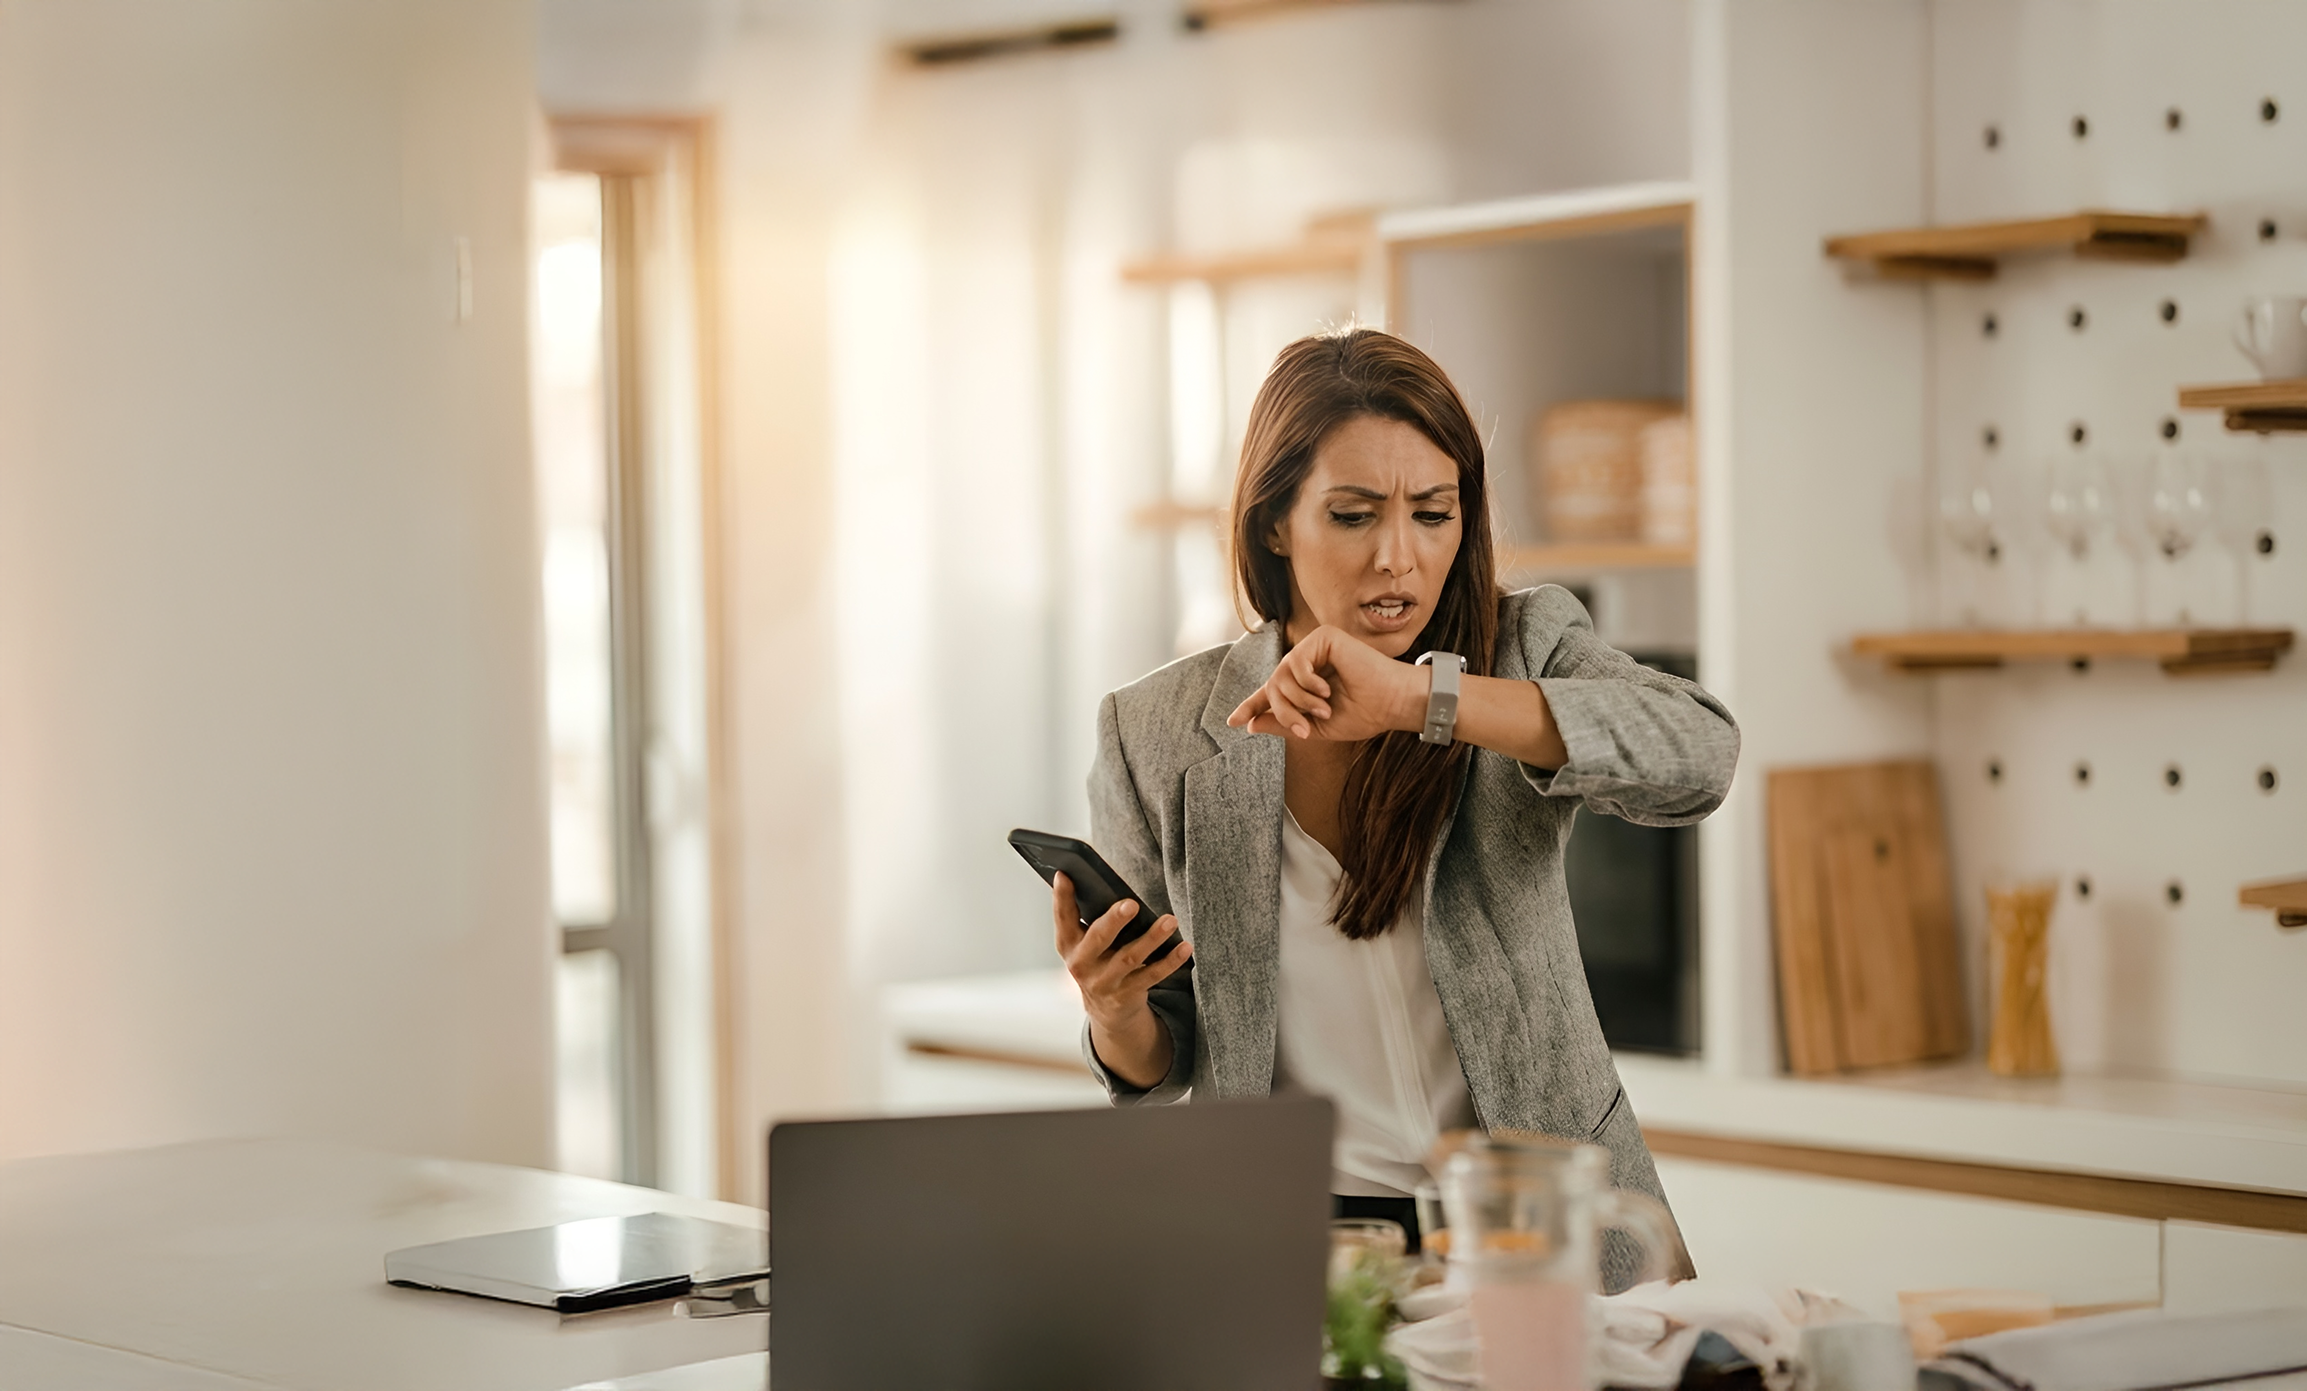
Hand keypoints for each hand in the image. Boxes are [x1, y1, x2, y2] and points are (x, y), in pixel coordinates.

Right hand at [1053, 874, 1188, 1088]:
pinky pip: (1152, 976)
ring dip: (1152, 938)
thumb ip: (1088, 917)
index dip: (1061, 897)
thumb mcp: (1084, 943)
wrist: (1106, 1010)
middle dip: (1114, 920)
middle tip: (1131, 903)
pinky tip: (1183, 947)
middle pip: (1099, 938)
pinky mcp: (1127, 994)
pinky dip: (1170, 961)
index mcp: (1068, 944)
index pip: (1063, 917)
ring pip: (1130, 957)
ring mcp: (1104, 982)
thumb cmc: (1098, 960)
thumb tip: (1098, 879)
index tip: (1064, 874)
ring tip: (1170, 921)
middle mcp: (1082, 964)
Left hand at [1226, 624, 1422, 741]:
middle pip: (1273, 685)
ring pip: (1280, 676)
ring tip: (1323, 709)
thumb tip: (1251, 723)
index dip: (1252, 705)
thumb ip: (1284, 723)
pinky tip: (1326, 689)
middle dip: (1283, 711)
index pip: (1273, 692)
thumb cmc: (1364, 714)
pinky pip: (1295, 662)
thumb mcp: (1317, 726)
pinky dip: (1306, 681)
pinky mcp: (1324, 637)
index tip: (1233, 722)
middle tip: (1304, 730)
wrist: (1392, 703)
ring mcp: (1315, 647)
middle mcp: (1309, 663)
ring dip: (1298, 700)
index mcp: (1308, 683)